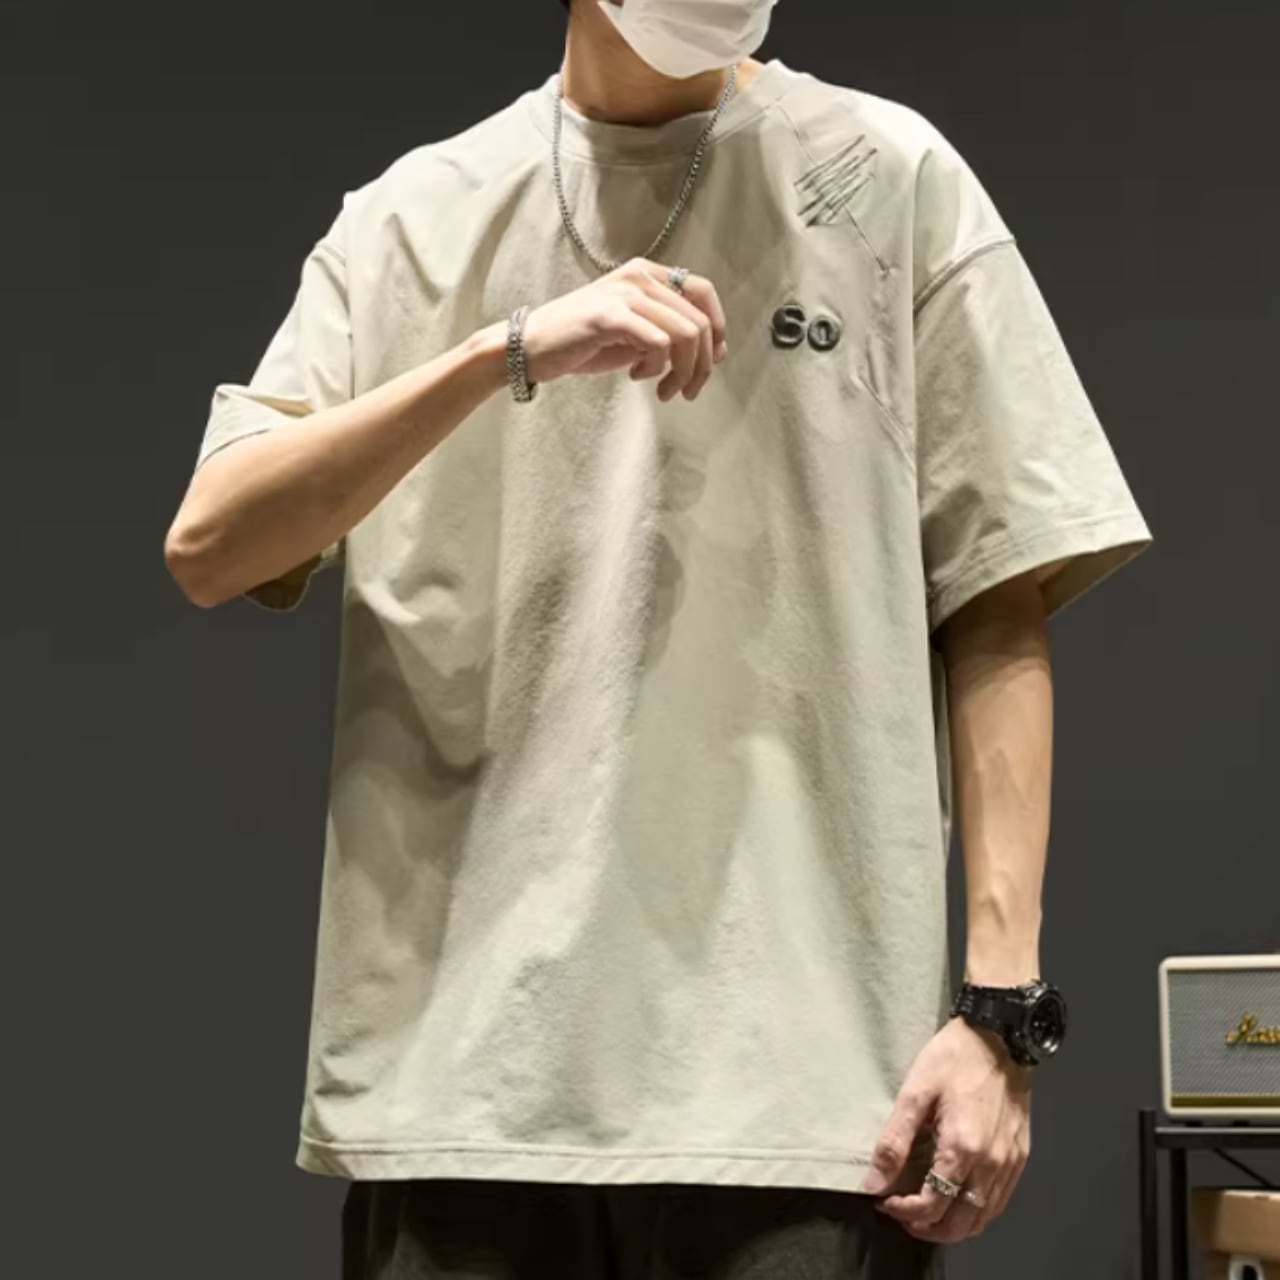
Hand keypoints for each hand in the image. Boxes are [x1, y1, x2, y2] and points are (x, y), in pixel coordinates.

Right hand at [521, 258, 727, 401]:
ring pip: (686, 334)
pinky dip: (657, 368)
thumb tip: (716, 352)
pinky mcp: (611, 316)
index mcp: (647, 274)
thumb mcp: (635, 334)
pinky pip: (659, 344)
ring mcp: (625, 293)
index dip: (718, 329)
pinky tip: (637, 377)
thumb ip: (671, 335)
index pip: (704, 292)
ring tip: (665, 391)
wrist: (531, 347)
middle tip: (686, 391)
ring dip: (683, 372)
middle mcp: (639, 276)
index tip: (711, 361)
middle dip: (702, 365)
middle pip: (700, 321)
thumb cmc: (583, 343)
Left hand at [862, 1018, 1031, 1242]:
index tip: (883, 1200)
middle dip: (927, 1228)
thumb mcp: (914, 1092)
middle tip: (901, 1213)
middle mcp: (992, 1165)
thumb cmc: (955, 1059)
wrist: (1000, 1037)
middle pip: (960, 1224)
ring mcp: (1010, 1163)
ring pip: (983, 1219)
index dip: (903, 1212)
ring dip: (953, 1225)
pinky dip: (977, 1212)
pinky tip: (958, 1199)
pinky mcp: (1020, 1157)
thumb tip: (873, 1180)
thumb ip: (893, 1141)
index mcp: (963, 1150)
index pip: (933, 1206)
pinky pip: (999, 1202)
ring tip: (925, 1212)